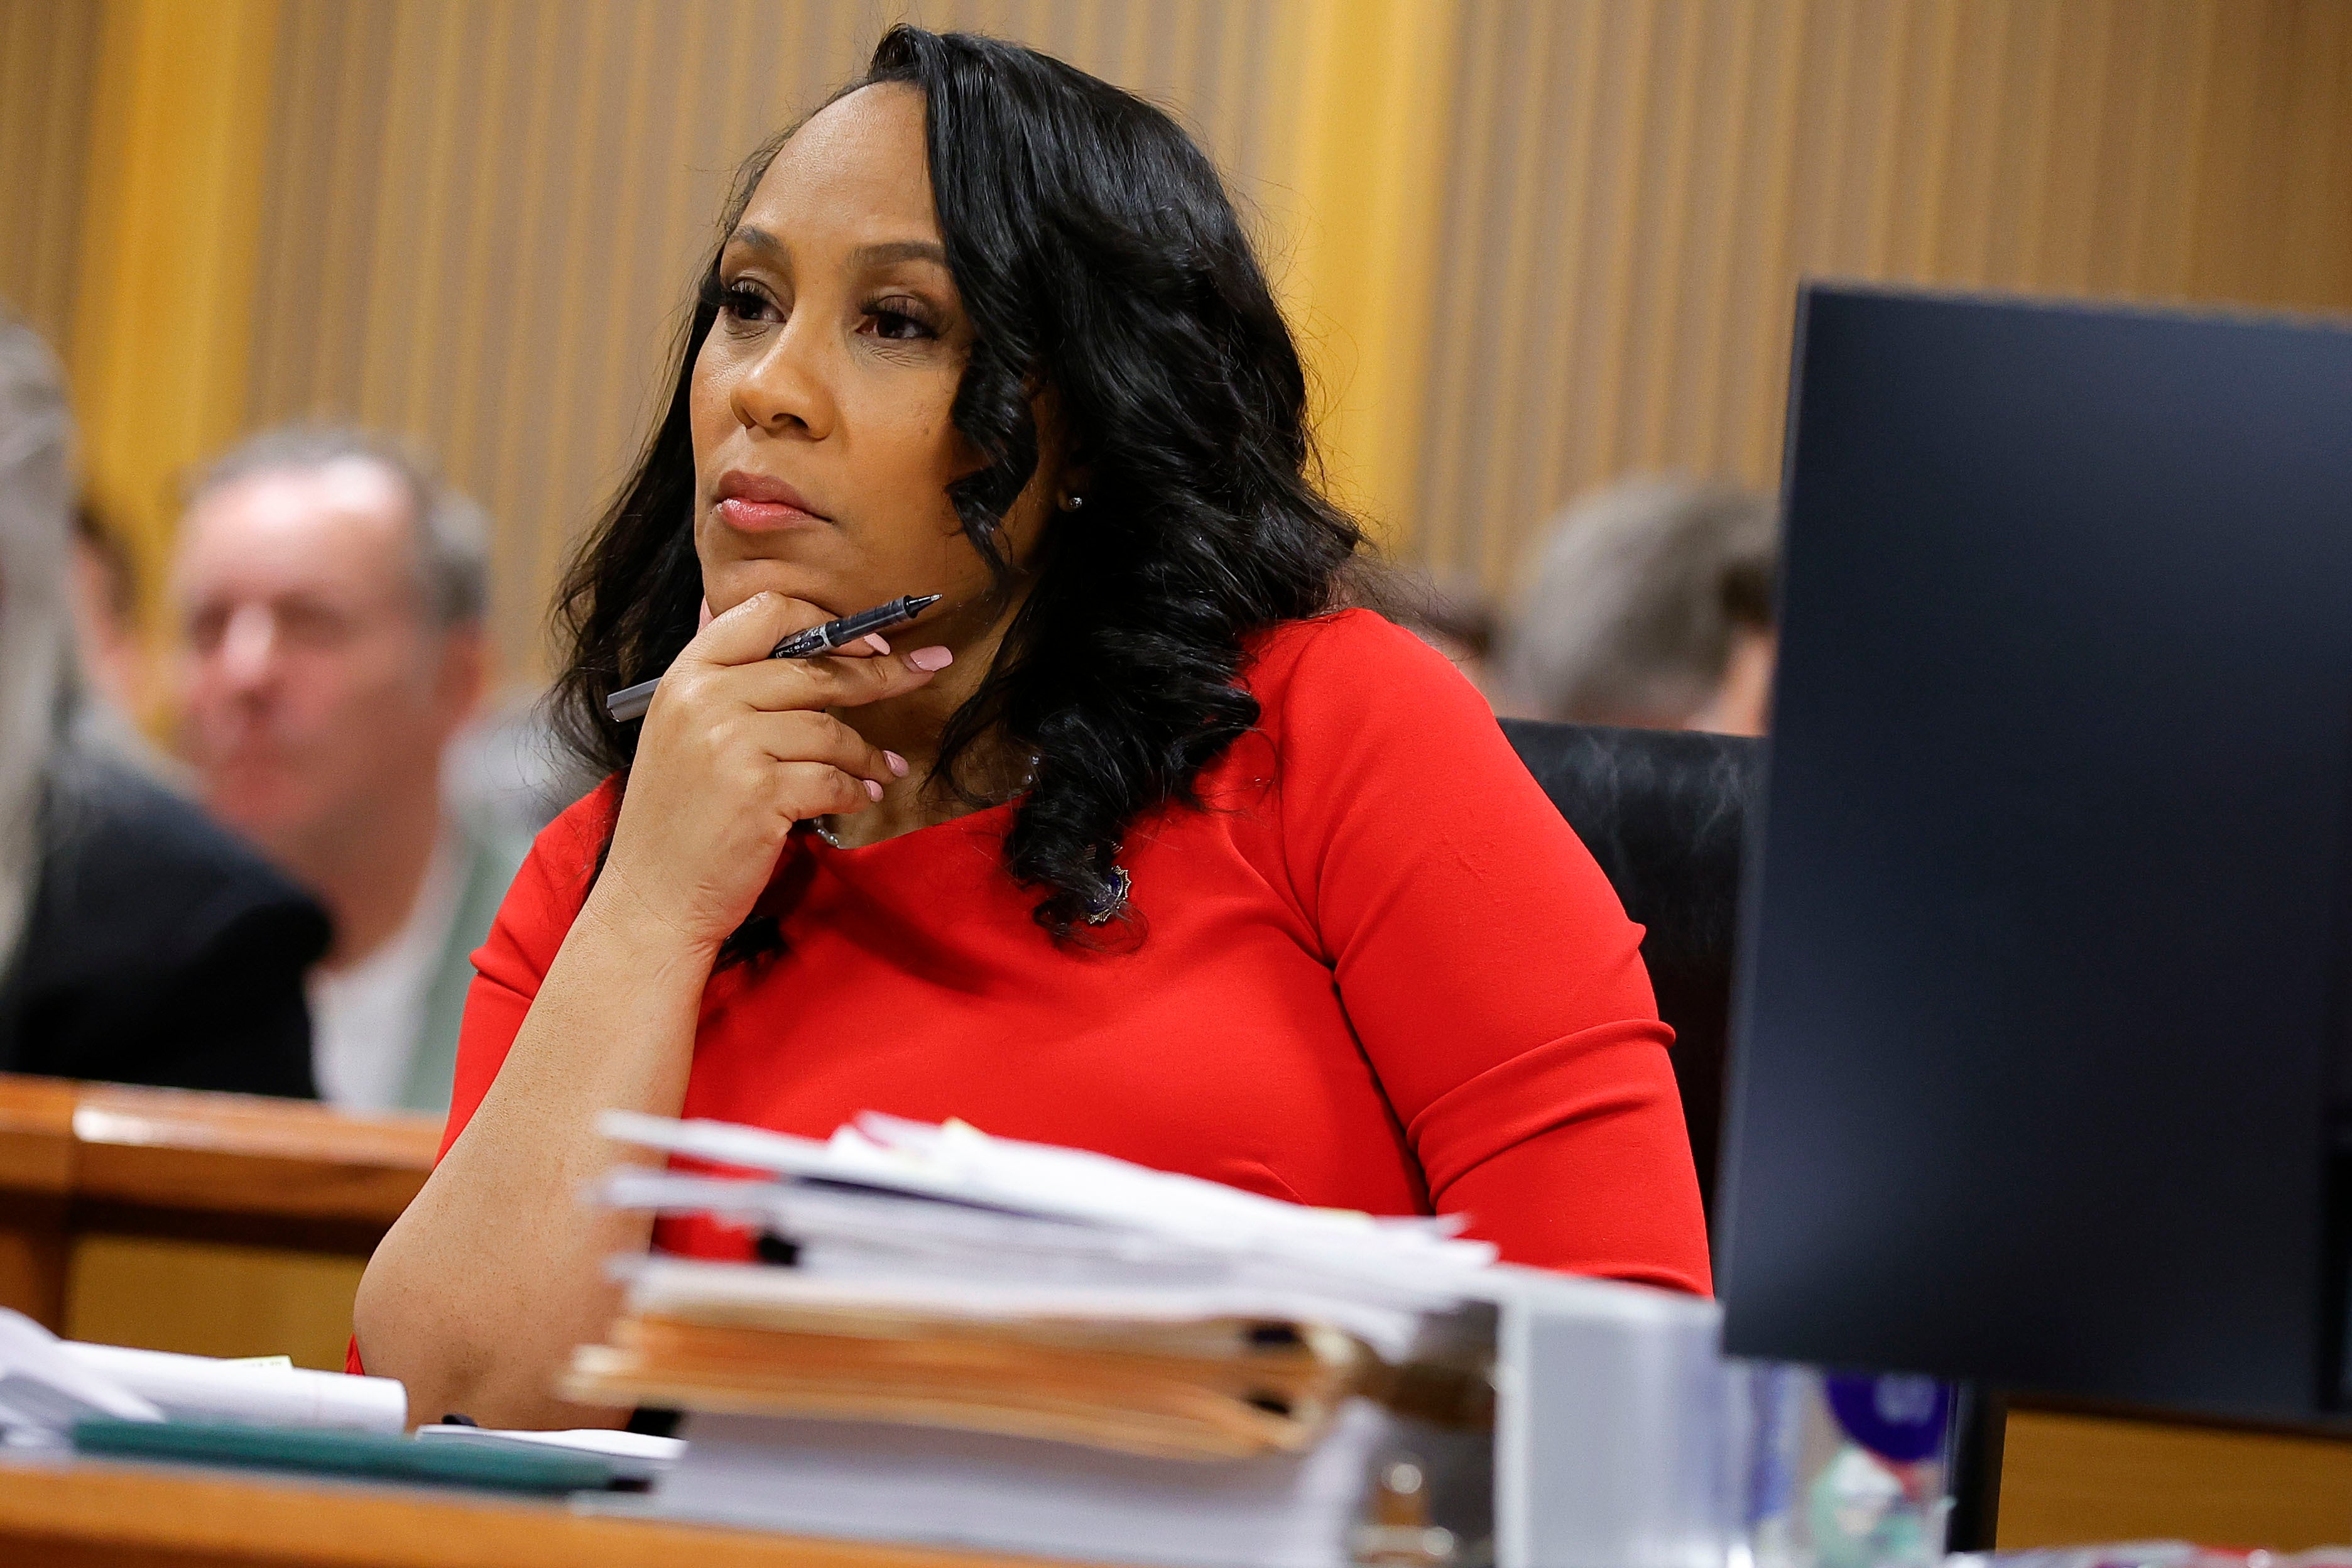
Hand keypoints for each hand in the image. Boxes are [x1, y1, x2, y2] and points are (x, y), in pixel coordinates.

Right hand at [594, 592, 949, 951]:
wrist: (652, 896)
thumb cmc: (678, 816)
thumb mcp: (681, 730)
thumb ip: (729, 680)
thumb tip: (793, 629)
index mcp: (687, 674)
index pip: (767, 612)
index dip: (828, 623)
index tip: (871, 642)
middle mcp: (705, 700)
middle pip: (815, 669)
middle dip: (881, 673)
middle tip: (925, 671)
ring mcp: (731, 746)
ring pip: (832, 729)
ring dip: (868, 752)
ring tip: (885, 768)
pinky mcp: (760, 794)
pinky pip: (833, 779)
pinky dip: (857, 790)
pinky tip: (863, 797)